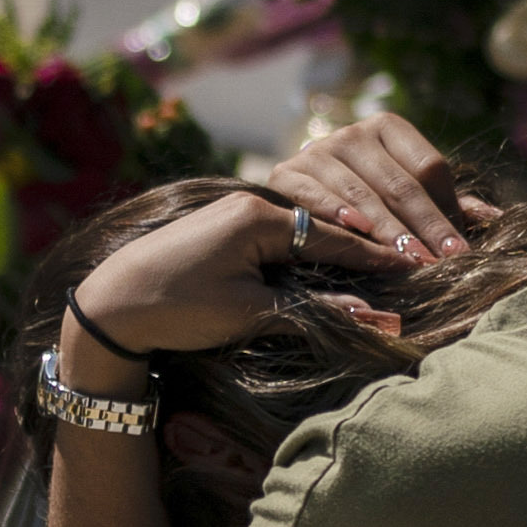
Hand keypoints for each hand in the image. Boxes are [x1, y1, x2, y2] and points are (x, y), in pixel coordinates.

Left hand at [59, 186, 408, 371]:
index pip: (336, 237)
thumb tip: (380, 321)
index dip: (378, 257)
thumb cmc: (176, 308)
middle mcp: (251, 205)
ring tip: (382, 265)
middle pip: (324, 228)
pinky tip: (329, 266)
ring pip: (303, 231)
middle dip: (366, 248)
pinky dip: (308, 252)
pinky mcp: (223, 228)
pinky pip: (281, 236)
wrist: (108, 304)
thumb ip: (316, 314)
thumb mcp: (250, 314)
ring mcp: (235, 213)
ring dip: (337, 250)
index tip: (418, 267)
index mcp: (259, 217)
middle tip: (413, 263)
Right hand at [259, 106, 503, 263]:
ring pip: (362, 194)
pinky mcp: (285, 174)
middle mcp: (352, 134)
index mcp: (388, 129)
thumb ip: (444, 205)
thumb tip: (495, 218)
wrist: (289, 202)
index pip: (428, 167)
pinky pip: (315, 196)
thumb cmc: (361, 202)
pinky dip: (336, 213)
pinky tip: (357, 233)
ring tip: (409, 260)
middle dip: (424, 227)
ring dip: (388, 231)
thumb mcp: (404, 197)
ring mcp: (317, 151)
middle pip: (399, 183)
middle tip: (442, 262)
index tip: (460, 250)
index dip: (446, 210)